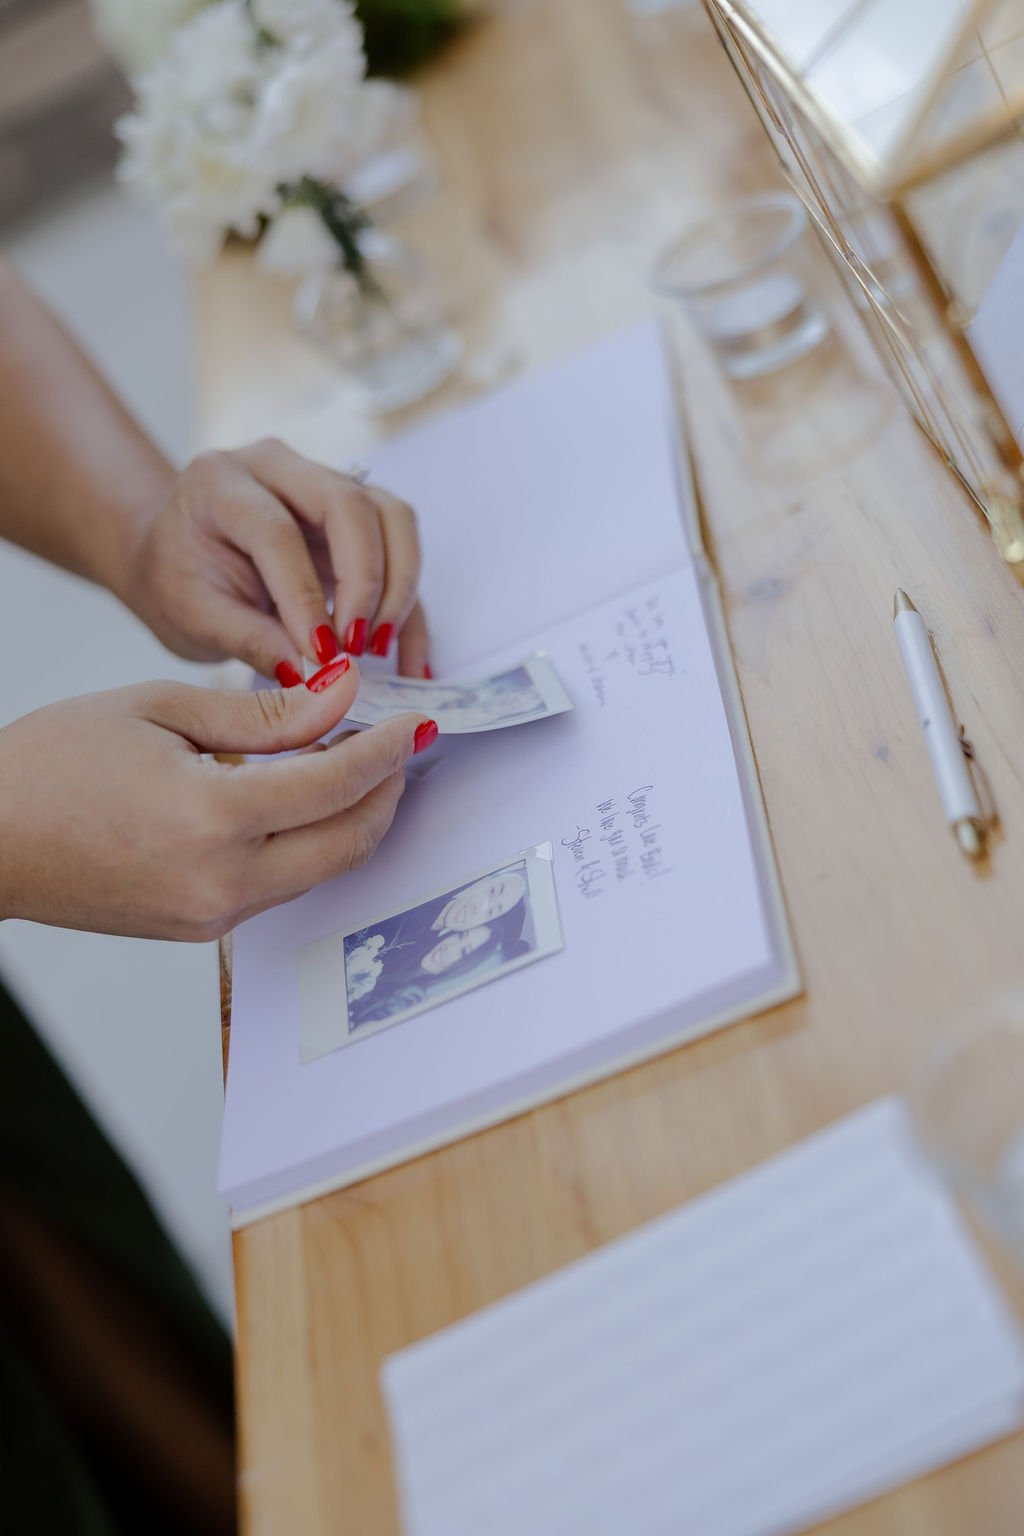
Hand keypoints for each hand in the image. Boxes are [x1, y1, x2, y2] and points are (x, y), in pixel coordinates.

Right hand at [0, 659, 436, 940]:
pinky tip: (301, 798)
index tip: (414, 720)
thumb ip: (264, 713)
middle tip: (399, 745)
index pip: (336, 784)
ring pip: (321, 869)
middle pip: (349, 843)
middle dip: (388, 792)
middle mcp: (222, 881)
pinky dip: (309, 842)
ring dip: (352, 819)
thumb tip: (342, 697)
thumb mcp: (160, 709)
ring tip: (353, 762)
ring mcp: (213, 915)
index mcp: (211, 818)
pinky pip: (283, 885)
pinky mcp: (202, 930)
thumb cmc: (54, 763)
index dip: (387, 749)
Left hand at [121, 438, 430, 683]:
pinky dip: (410, 606)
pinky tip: (410, 661)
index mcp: (220, 482)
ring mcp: (324, 483)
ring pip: (392, 516)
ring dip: (399, 586)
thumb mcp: (194, 616)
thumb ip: (251, 641)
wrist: (178, 557)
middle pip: (350, 505)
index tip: (321, 655)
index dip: (304, 595)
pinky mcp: (357, 515)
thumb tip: (315, 677)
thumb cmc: (177, 581)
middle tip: (356, 647)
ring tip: (378, 648)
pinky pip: (402, 549)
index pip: (277, 531)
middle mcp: (279, 467)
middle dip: (366, 582)